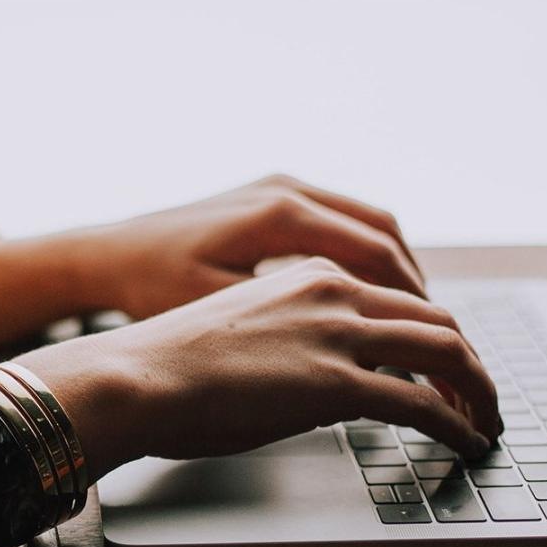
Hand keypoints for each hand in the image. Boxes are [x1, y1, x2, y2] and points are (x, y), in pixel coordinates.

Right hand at [14, 257, 499, 478]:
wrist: (134, 376)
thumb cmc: (167, 363)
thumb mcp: (241, 329)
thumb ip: (290, 337)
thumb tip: (313, 379)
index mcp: (309, 273)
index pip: (398, 296)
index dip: (433, 334)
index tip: (444, 366)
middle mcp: (333, 291)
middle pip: (436, 318)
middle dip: (470, 362)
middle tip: (480, 397)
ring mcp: (338, 334)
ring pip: (447, 351)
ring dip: (478, 391)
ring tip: (485, 422)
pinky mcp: (336, 383)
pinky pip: (423, 403)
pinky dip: (457, 424)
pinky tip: (465, 443)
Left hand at [67, 174, 424, 319]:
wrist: (106, 256)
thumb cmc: (151, 289)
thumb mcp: (221, 314)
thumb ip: (292, 328)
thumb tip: (359, 358)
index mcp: (281, 215)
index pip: (377, 256)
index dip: (414, 304)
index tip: (436, 343)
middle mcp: (287, 190)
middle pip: (384, 234)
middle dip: (417, 288)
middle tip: (440, 336)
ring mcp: (279, 187)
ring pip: (367, 224)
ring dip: (396, 270)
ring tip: (414, 320)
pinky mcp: (269, 197)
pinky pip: (340, 221)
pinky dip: (366, 256)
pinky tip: (369, 296)